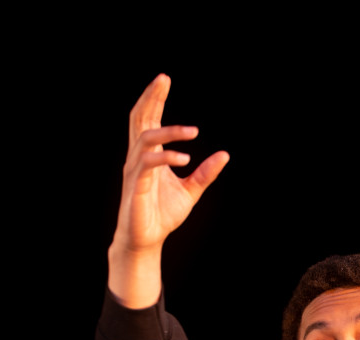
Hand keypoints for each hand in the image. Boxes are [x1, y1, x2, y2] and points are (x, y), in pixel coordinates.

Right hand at [108, 74, 228, 307]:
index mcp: (148, 155)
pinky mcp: (135, 186)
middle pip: (139, 119)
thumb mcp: (191, 190)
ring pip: (145, 138)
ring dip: (170, 131)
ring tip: (194, 132)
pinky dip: (166, 157)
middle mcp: (138, 157)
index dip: (154, 99)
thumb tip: (224, 155)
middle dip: (151, 98)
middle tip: (164, 79)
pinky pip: (148, 164)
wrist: (147, 240)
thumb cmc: (162, 214)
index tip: (165, 80)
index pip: (148, 119)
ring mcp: (135, 170)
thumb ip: (205, 173)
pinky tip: (185, 158)